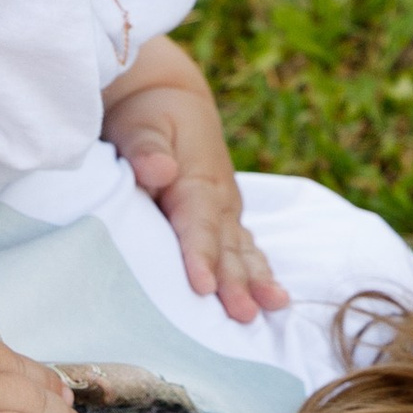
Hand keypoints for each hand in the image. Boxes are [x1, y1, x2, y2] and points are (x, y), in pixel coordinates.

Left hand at [104, 52, 287, 323]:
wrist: (171, 97)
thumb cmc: (149, 115)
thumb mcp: (141, 124)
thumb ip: (147, 149)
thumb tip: (159, 169)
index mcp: (195, 178)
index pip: (198, 223)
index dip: (200, 255)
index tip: (202, 286)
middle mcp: (219, 197)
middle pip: (226, 245)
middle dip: (235, 282)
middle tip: (243, 315)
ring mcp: (227, 209)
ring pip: (242, 250)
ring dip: (256, 280)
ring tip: (272, 307)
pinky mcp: (226, 217)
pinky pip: (246, 248)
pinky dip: (258, 272)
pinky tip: (271, 298)